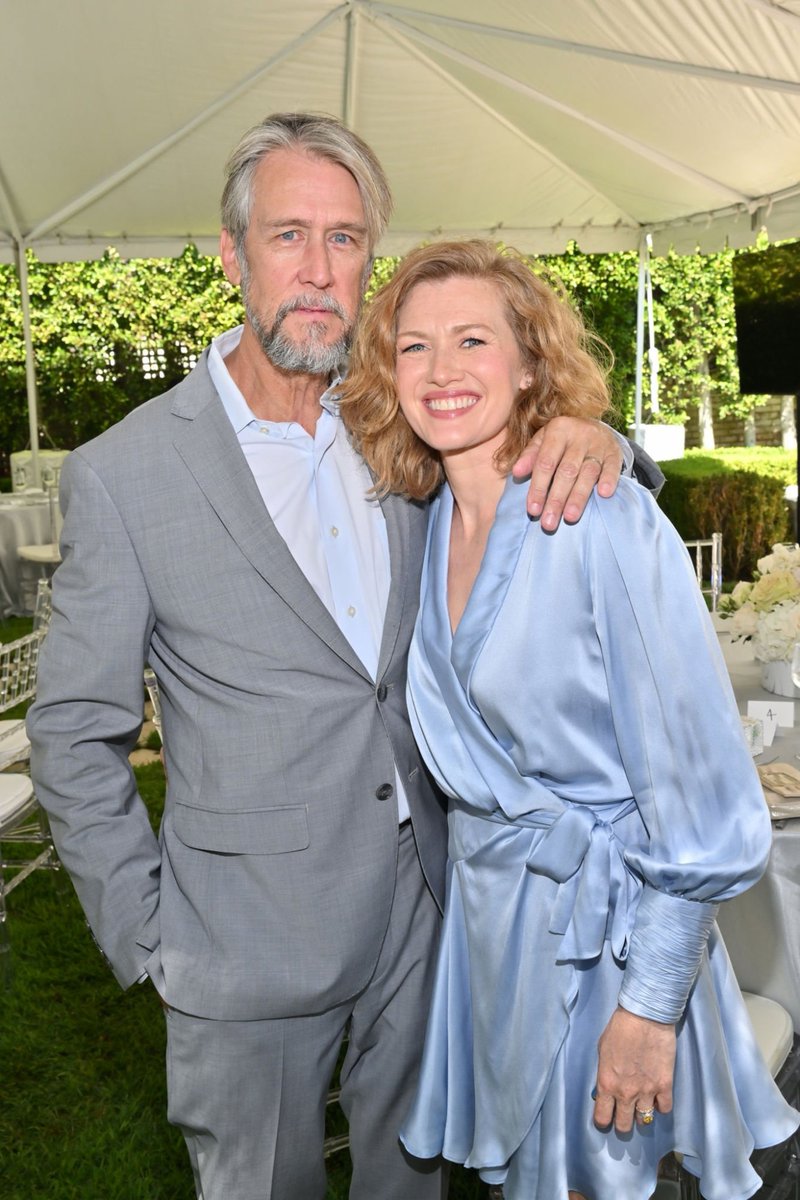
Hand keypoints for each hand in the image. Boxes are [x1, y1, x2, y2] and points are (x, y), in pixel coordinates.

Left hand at [511, 417, 622, 529]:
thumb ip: (529, 456)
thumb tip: (516, 472)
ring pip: (588, 473)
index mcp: (558, 430)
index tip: (533, 510)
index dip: (538, 488)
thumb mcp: (543, 441)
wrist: (594, 426)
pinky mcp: (614, 452)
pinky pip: (612, 467)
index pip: (545, 463)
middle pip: (566, 471)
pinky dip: (609, 480)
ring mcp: (598, 443)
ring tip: (570, 517)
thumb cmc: (562, 440)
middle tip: (548, 523)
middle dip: (556, 499)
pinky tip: (603, 494)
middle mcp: (579, 435)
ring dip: (579, 497)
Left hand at [592, 1007, 674, 1133]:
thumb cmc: (619, 1029)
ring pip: (644, 1120)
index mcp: (607, 1084)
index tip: (605, 1118)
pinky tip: (657, 1099)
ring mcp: (647, 1091)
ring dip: (641, 1115)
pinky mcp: (665, 1085)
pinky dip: (660, 1106)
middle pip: (624, 1125)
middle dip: (622, 1123)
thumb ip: (605, 1073)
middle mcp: (626, 1093)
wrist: (645, 1017)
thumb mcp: (602, 1051)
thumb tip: (606, 1086)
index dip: (603, 1120)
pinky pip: (664, 1108)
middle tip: (624, 1117)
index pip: (602, 1117)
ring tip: (641, 1107)